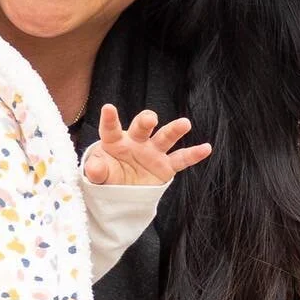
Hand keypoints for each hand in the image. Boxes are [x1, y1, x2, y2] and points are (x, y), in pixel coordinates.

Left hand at [82, 104, 211, 186]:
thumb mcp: (99, 175)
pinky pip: (181, 159)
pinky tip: (206, 148)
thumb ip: (96, 171)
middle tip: (150, 118)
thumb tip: (93, 168)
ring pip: (165, 137)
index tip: (108, 108)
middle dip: (146, 121)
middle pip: (142, 128)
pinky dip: (194, 154)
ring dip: (174, 130)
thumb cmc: (108, 175)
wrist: (123, 191)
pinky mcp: (166, 165)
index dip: (109, 119)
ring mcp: (153, 152)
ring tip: (185, 123)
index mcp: (115, 142)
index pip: (110, 129)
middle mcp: (136, 142)